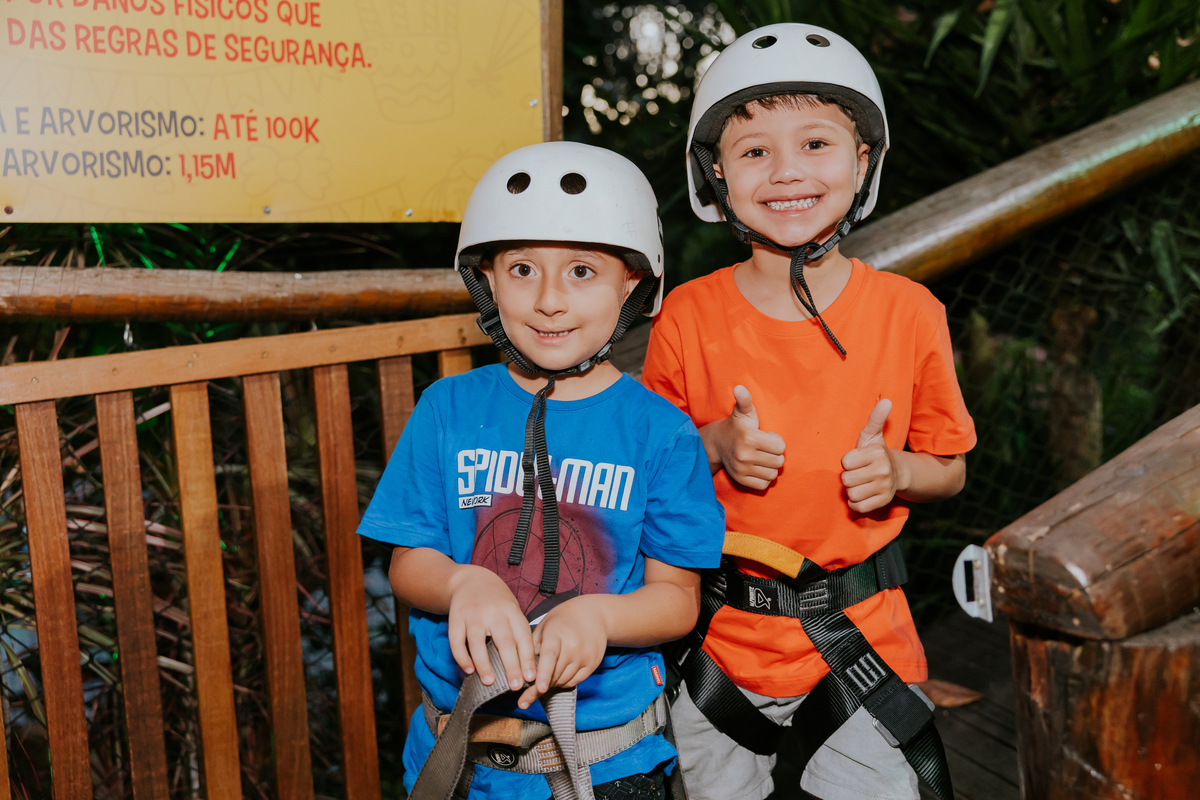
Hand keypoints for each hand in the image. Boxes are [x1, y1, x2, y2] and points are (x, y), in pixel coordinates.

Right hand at [446, 566, 536, 691]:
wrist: (471, 579)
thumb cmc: (497, 602)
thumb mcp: (512, 610)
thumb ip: (517, 633)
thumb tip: (526, 666)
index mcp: (512, 611)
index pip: (523, 637)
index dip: (527, 658)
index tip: (532, 677)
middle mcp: (494, 613)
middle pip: (504, 642)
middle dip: (511, 666)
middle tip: (515, 686)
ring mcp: (473, 615)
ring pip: (477, 643)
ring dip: (484, 664)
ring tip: (490, 682)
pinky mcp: (456, 618)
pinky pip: (457, 641)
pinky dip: (462, 657)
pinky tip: (469, 670)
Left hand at [516, 596, 608, 708]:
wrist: (593, 614)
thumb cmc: (562, 621)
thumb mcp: (544, 627)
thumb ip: (532, 647)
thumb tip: (521, 670)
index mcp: (557, 633)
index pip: (550, 656)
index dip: (543, 674)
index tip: (539, 689)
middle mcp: (573, 646)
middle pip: (555, 673)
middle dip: (539, 685)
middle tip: (527, 691)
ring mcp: (584, 656)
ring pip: (563, 680)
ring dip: (551, 683)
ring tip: (545, 675)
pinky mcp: (592, 664)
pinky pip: (573, 682)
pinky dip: (563, 682)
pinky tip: (559, 674)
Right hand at [700, 385, 785, 489]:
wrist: (716, 444)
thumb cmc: (736, 426)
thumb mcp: (742, 411)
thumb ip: (745, 400)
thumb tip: (739, 387)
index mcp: (749, 438)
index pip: (781, 447)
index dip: (776, 441)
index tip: (766, 436)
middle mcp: (745, 455)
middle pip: (779, 462)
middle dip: (775, 454)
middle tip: (764, 448)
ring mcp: (742, 469)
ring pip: (773, 474)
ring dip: (770, 466)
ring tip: (761, 457)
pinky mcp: (740, 480)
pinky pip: (763, 485)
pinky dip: (764, 478)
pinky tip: (758, 468)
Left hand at [840, 399, 901, 512]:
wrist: (896, 473)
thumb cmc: (876, 454)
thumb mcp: (872, 436)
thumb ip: (875, 419)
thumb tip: (885, 401)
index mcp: (877, 454)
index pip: (845, 462)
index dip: (848, 462)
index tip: (858, 460)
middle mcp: (882, 471)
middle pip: (846, 480)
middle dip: (849, 477)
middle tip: (859, 473)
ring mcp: (884, 488)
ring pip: (851, 494)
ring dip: (852, 490)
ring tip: (862, 483)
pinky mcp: (883, 502)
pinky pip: (858, 507)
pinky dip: (856, 503)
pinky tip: (863, 494)